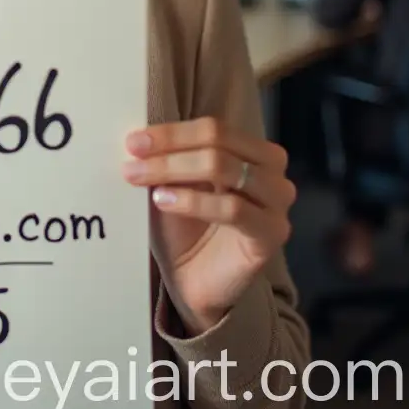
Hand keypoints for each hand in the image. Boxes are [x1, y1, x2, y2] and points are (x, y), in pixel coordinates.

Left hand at [122, 116, 295, 334]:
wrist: (195, 281)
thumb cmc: (184, 227)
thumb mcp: (172, 184)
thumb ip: (166, 158)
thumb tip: (138, 137)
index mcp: (250, 150)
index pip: (212, 127)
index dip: (171, 131)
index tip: (133, 141)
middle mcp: (271, 171)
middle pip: (218, 141)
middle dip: (169, 148)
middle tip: (132, 159)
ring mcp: (276, 202)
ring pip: (223, 168)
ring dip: (174, 170)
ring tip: (141, 180)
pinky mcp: (271, 234)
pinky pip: (232, 209)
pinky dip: (192, 201)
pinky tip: (164, 201)